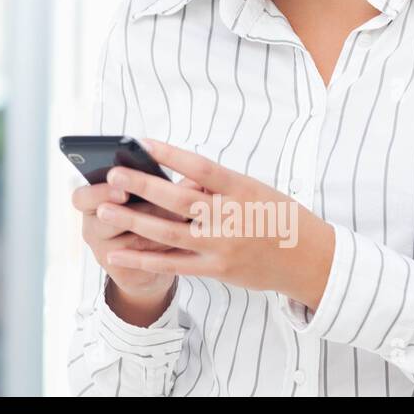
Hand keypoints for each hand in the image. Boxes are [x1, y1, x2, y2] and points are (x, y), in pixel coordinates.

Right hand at [71, 172, 204, 301]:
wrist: (152, 260)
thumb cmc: (148, 216)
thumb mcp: (148, 196)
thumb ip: (162, 185)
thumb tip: (193, 180)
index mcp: (93, 203)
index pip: (81, 196)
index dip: (99, 191)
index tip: (119, 186)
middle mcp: (93, 227)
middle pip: (101, 219)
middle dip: (126, 210)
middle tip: (142, 203)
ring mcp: (103, 250)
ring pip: (127, 239)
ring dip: (154, 225)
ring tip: (180, 216)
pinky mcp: (118, 271)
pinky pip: (140, 259)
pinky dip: (161, 246)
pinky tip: (179, 237)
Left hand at [95, 139, 334, 308]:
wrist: (309, 260)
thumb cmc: (276, 215)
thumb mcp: (253, 189)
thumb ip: (215, 184)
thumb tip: (175, 177)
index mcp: (242, 190)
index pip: (202, 167)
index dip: (172, 155)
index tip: (143, 142)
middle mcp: (231, 218)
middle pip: (179, 200)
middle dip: (142, 186)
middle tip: (113, 174)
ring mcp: (222, 247)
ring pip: (168, 233)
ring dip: (133, 220)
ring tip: (104, 208)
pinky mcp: (216, 270)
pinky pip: (172, 264)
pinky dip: (142, 258)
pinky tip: (117, 250)